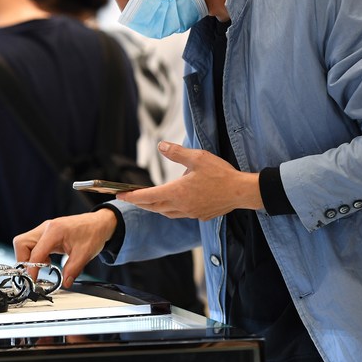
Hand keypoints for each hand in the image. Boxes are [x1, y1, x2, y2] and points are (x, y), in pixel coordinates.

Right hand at [12, 209, 117, 287]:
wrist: (99, 224)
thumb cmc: (92, 233)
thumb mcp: (85, 254)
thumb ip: (73, 270)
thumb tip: (65, 283)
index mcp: (54, 231)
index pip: (35, 251)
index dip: (32, 268)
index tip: (33, 280)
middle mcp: (46, 228)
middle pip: (21, 243)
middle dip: (24, 260)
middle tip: (33, 273)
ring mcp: (44, 230)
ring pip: (24, 243)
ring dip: (28, 258)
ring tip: (42, 267)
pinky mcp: (45, 234)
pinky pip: (32, 245)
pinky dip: (35, 255)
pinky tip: (47, 261)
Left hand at [115, 141, 262, 220]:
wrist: (242, 191)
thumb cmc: (221, 174)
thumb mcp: (198, 157)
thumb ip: (176, 153)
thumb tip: (160, 145)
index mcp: (177, 192)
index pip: (147, 197)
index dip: (131, 196)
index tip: (119, 195)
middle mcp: (181, 206)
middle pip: (153, 207)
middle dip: (140, 202)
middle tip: (129, 197)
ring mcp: (191, 213)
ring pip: (166, 213)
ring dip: (155, 207)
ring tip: (148, 200)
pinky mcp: (200, 216)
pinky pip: (180, 214)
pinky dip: (171, 209)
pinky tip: (174, 202)